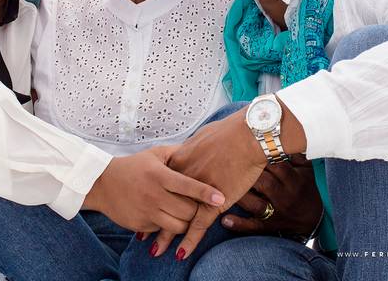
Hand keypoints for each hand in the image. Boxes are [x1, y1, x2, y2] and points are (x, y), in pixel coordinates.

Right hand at [83, 145, 225, 234]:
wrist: (102, 184)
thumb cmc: (134, 166)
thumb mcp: (155, 154)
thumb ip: (178, 153)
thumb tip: (202, 148)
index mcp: (159, 175)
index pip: (187, 185)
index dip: (205, 193)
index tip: (221, 197)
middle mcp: (153, 195)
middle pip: (187, 211)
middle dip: (198, 210)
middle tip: (203, 207)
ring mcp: (146, 212)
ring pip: (178, 226)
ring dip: (186, 222)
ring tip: (187, 213)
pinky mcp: (140, 225)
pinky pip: (163, 231)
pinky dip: (169, 226)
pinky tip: (168, 216)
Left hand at [151, 109, 266, 258]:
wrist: (245, 136)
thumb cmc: (227, 132)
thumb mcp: (201, 137)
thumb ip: (191, 149)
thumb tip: (189, 148)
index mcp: (177, 163)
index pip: (159, 186)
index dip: (151, 199)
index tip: (142, 207)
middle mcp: (181, 180)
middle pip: (162, 205)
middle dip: (152, 222)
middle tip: (143, 236)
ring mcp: (195, 194)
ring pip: (175, 219)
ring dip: (166, 237)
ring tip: (155, 250)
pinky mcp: (213, 203)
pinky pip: (198, 226)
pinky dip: (189, 241)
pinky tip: (181, 254)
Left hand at [221, 157, 322, 236]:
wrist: (316, 218)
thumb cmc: (305, 187)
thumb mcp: (306, 169)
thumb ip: (294, 154)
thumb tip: (280, 134)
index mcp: (293, 179)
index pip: (276, 166)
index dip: (259, 157)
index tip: (244, 148)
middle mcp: (285, 196)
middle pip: (264, 183)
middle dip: (246, 175)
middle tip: (227, 165)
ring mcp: (277, 213)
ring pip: (256, 205)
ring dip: (239, 197)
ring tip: (221, 189)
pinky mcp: (270, 226)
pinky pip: (254, 227)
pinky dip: (238, 225)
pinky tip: (224, 219)